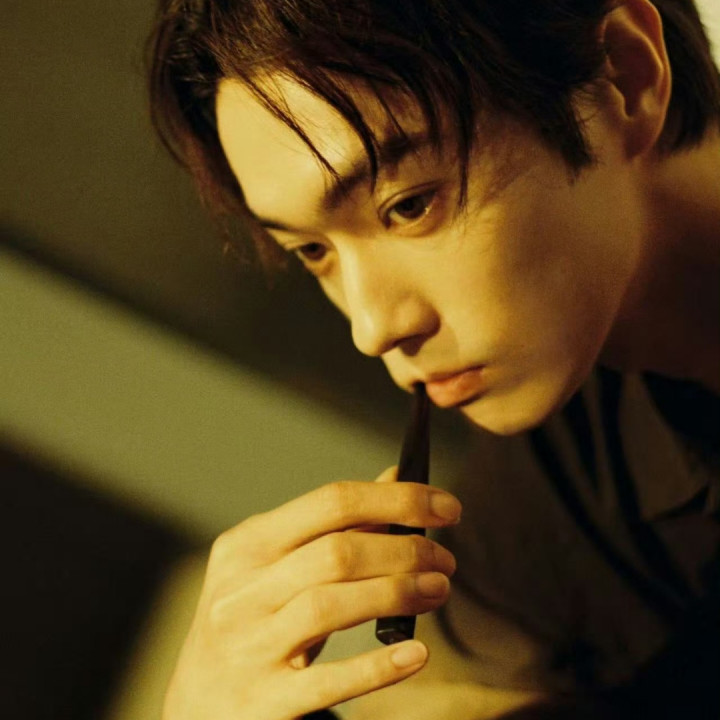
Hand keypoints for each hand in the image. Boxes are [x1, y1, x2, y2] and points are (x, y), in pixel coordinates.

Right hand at [162, 467, 460, 719]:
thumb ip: (334, 525)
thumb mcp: (275, 566)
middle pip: (337, 552)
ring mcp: (248, 645)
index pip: (330, 502)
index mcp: (246, 544)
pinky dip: (378, 665)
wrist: (196, 703)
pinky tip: (416, 654)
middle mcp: (241, 590)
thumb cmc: (251, 620)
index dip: (395, 498)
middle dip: (405, 549)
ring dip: (398, 593)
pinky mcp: (264, 700)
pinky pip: (327, 681)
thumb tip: (395, 477)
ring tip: (438, 590)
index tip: (445, 506)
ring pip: (331, 605)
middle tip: (445, 559)